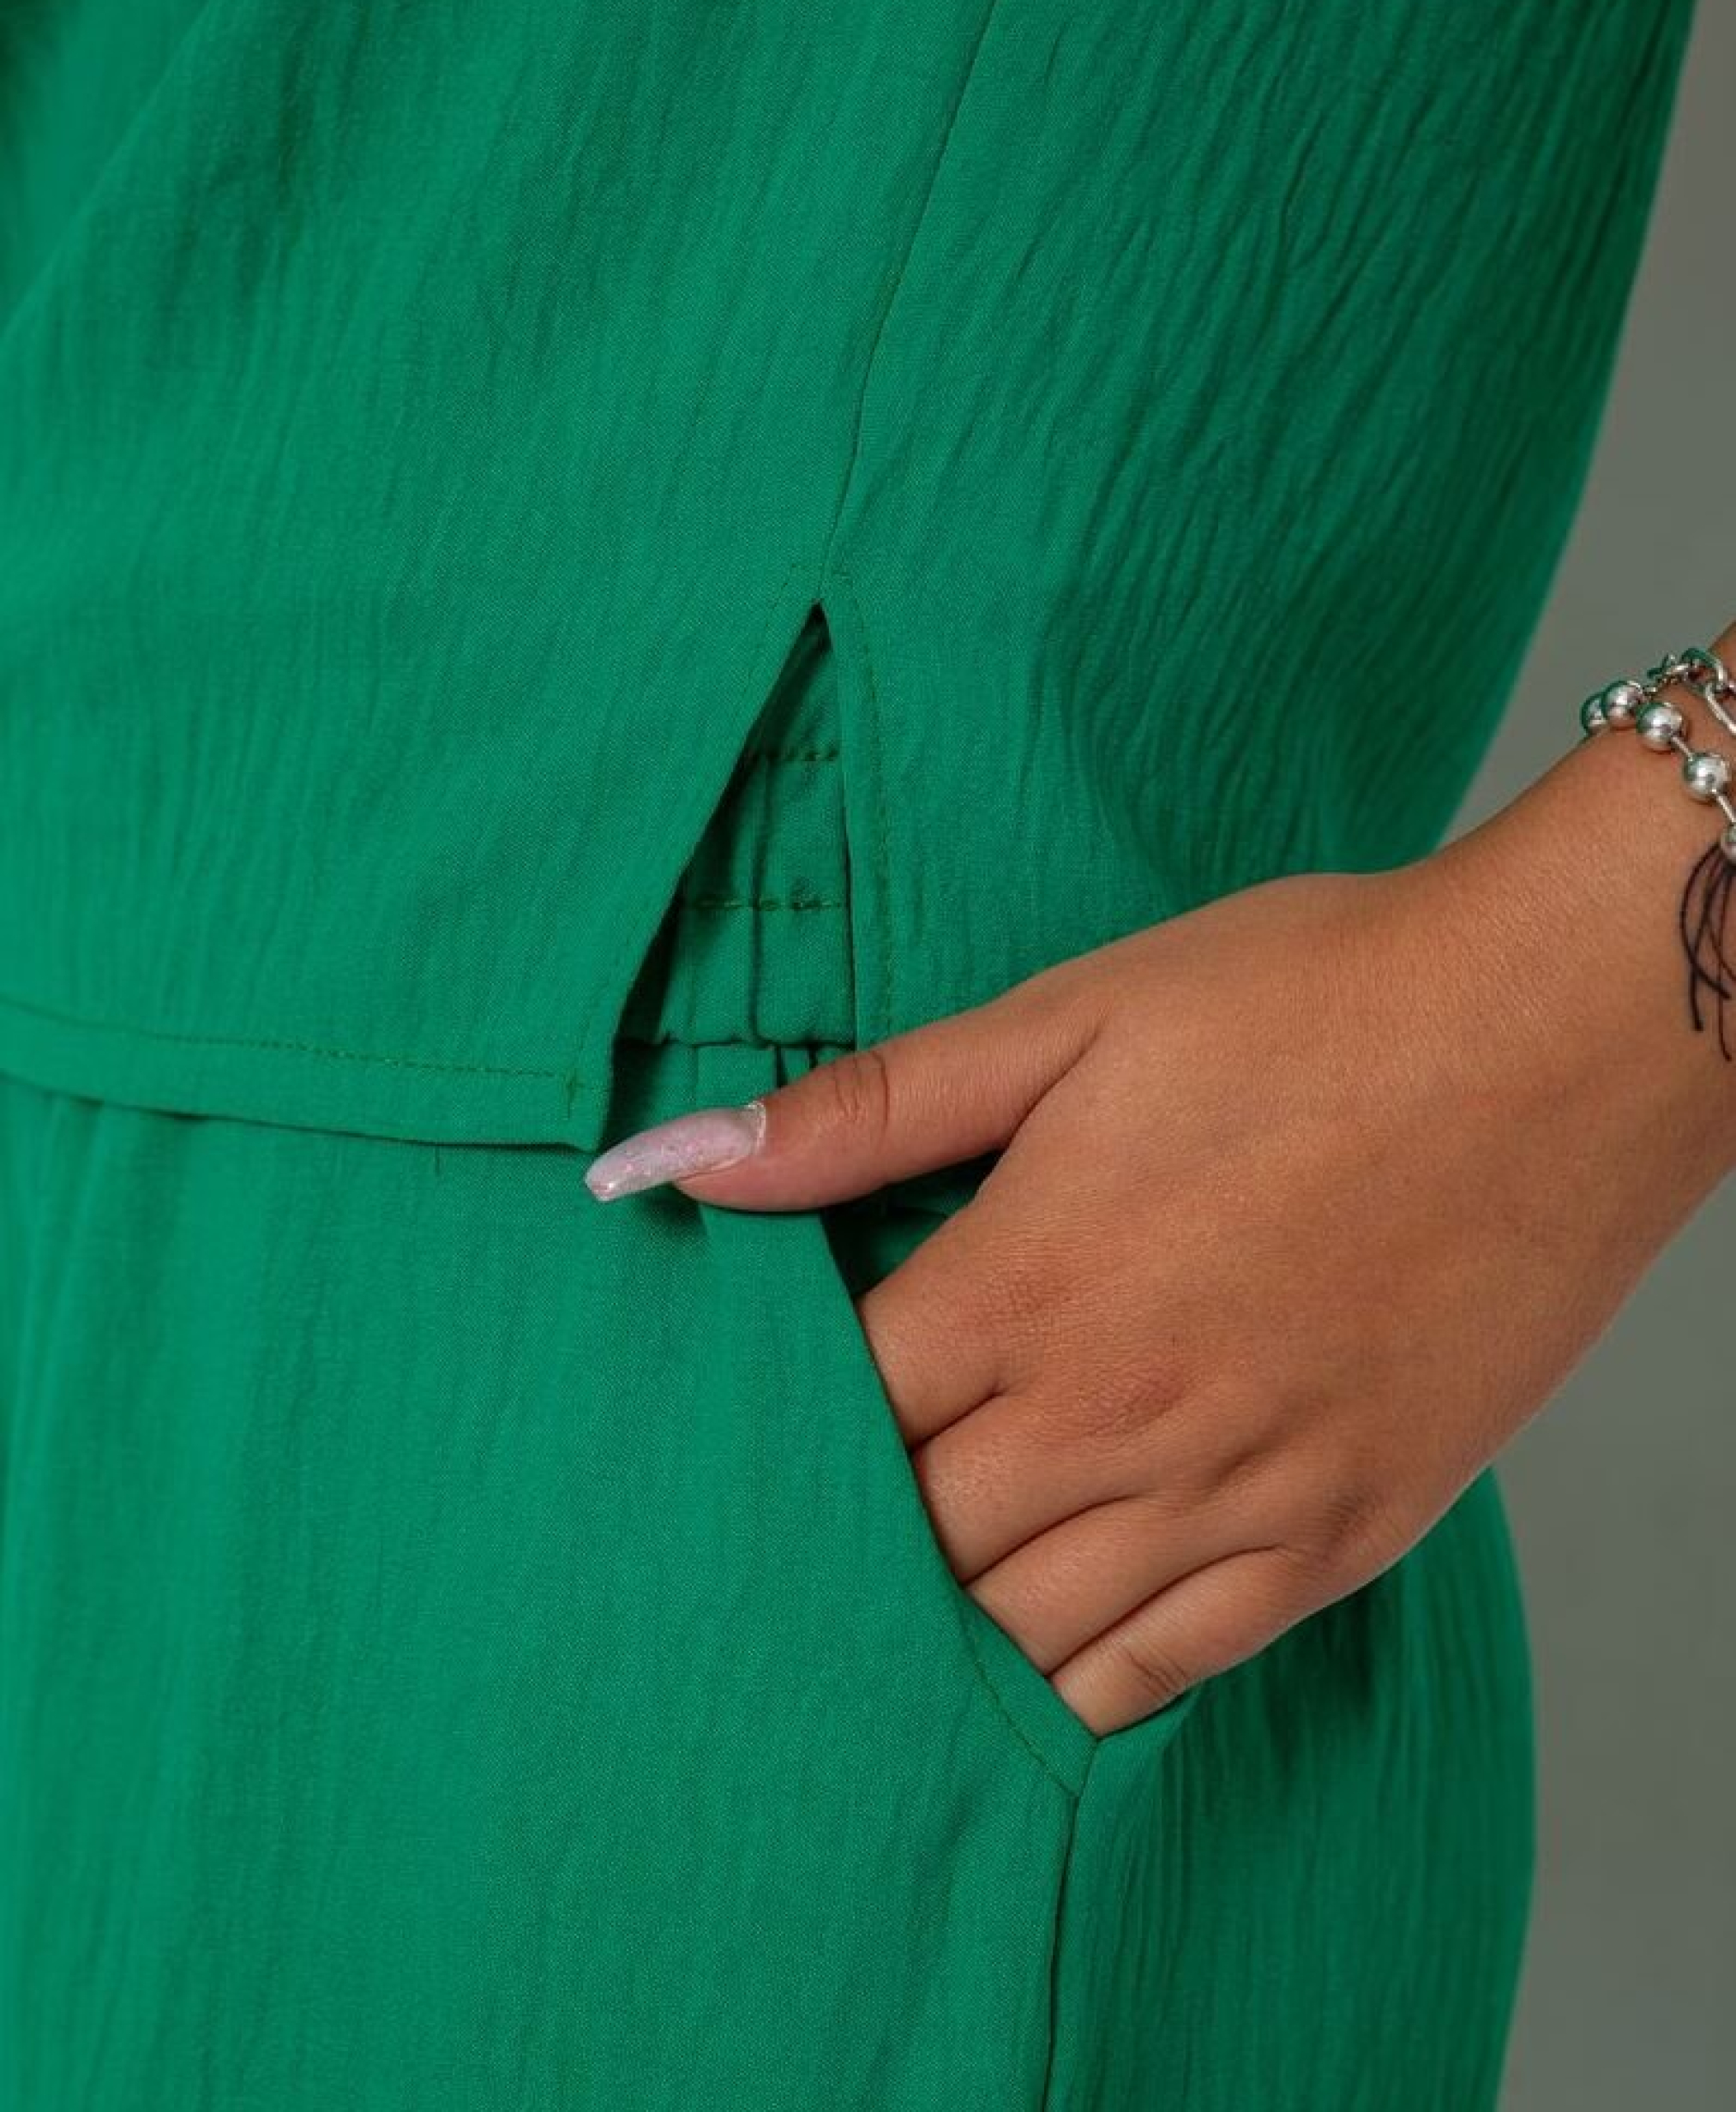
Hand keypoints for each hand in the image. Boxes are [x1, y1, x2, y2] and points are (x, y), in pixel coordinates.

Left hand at [583, 754, 1734, 1735]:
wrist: (1558, 1033)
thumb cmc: (1315, 1001)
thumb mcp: (1071, 1014)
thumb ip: (867, 1110)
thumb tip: (669, 1161)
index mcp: (1028, 1282)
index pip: (831, 1428)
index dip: (760, 1446)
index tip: (720, 1450)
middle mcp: (1120, 1415)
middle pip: (909, 1548)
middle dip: (834, 1548)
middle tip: (775, 1556)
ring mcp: (1239, 1491)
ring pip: (1024, 1636)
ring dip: (937, 1637)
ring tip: (874, 1631)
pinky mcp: (1341, 1534)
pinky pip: (1172, 1668)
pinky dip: (1080, 1688)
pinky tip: (1028, 1676)